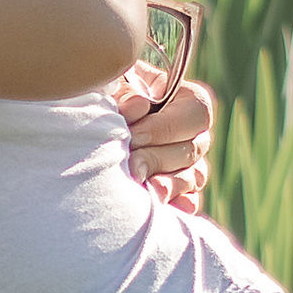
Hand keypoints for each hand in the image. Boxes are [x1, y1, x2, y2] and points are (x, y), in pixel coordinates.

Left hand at [116, 69, 213, 214]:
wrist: (97, 122)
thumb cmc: (110, 95)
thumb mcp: (114, 85)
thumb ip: (125, 92)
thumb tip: (139, 107)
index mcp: (186, 100)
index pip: (195, 112)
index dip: (166, 127)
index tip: (134, 136)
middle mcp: (195, 133)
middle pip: (193, 148)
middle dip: (158, 158)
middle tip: (131, 167)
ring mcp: (190, 164)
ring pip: (194, 177)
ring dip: (170, 185)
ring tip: (148, 192)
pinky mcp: (179, 190)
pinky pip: (188, 200)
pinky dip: (177, 205)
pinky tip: (161, 207)